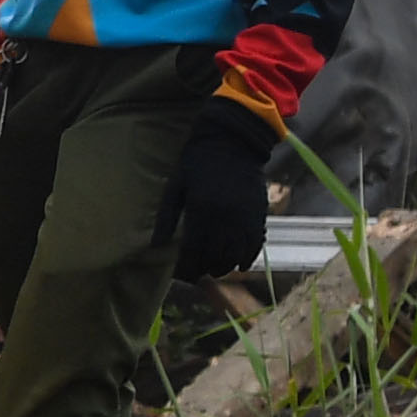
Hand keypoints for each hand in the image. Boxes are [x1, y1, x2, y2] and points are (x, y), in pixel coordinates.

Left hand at [160, 97, 276, 280]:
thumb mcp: (175, 187)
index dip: (186, 267)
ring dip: (224, 267)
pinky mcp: (260, 214)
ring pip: (235, 255)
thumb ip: (166, 218)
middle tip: (194, 275)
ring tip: (213, 270)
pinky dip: (247, 258)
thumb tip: (156, 246)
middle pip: (215, 257)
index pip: (193, 251)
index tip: (180, 274)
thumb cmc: (196, 163)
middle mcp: (225, 218)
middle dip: (203, 270)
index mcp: (201, 211)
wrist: (232, 142)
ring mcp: (245, 217)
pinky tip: (238, 264)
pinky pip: (255, 244)